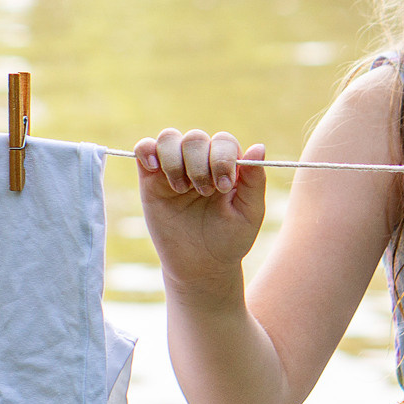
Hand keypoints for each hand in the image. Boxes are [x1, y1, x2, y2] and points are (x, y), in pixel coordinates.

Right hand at [133, 128, 267, 290]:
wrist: (200, 266)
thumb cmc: (229, 240)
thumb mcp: (249, 212)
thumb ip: (255, 180)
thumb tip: (259, 147)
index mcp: (226, 165)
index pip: (223, 141)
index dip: (222, 158)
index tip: (223, 188)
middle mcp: (200, 161)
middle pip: (195, 138)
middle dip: (199, 164)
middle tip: (204, 193)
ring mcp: (174, 168)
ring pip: (169, 138)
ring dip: (175, 161)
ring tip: (182, 189)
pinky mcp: (150, 178)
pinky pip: (144, 147)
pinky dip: (147, 150)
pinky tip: (154, 168)